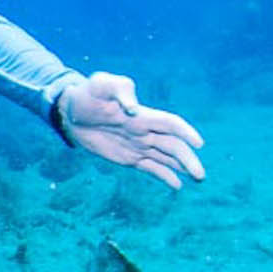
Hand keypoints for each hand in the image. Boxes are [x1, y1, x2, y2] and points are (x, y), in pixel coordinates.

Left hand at [53, 71, 205, 189]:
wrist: (72, 113)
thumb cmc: (88, 95)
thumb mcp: (101, 85)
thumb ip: (119, 90)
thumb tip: (134, 109)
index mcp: (143, 115)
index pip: (170, 124)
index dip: (185, 132)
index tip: (199, 144)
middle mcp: (145, 131)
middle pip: (173, 146)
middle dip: (188, 159)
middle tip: (201, 175)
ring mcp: (139, 145)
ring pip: (166, 158)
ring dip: (183, 167)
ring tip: (198, 179)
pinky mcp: (129, 158)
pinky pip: (151, 168)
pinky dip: (164, 176)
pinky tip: (177, 186)